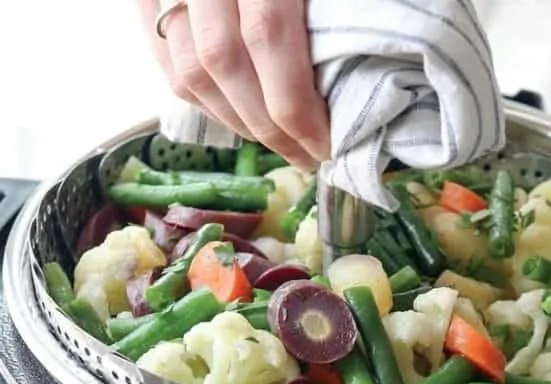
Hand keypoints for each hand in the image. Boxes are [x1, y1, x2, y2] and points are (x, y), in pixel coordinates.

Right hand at [137, 0, 329, 169]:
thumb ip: (322, 17)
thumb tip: (341, 82)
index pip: (267, 34)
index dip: (294, 104)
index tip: (322, 144)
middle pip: (224, 62)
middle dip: (269, 127)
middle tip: (306, 155)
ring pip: (189, 69)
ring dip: (237, 120)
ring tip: (276, 140)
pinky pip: (167, 60)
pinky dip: (205, 99)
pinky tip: (239, 114)